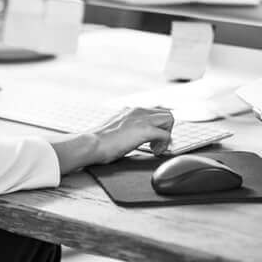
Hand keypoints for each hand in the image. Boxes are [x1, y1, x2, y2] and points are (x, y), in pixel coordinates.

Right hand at [49, 107, 173, 173]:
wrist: (91, 144)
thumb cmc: (99, 142)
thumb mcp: (116, 129)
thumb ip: (127, 128)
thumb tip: (132, 136)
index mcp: (131, 110)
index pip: (156, 111)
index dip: (158, 126)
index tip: (153, 140)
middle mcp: (138, 110)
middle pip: (166, 113)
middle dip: (166, 129)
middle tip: (156, 144)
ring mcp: (142, 119)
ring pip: (170, 119)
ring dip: (167, 134)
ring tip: (155, 147)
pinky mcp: (144, 130)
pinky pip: (166, 135)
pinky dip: (164, 145)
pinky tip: (154, 152)